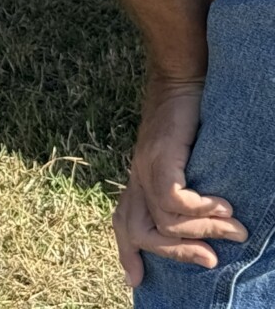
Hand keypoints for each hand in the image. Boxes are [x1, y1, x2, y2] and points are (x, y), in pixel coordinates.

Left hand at [114, 78, 245, 286]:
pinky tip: (223, 206)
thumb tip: (215, 219)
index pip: (123, 220)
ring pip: (164, 222)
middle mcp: (137, 175)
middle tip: (211, 261)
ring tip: (234, 229)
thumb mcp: (187, 158)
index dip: (127, 251)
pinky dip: (201, 209)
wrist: (183, 77)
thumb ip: (187, 184)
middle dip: (175, 254)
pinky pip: (173, 199)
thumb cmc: (191, 116)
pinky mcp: (160, 156)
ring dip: (204, 231)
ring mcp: (146, 166)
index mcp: (139, 178)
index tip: (136, 280)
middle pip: (138, 230)